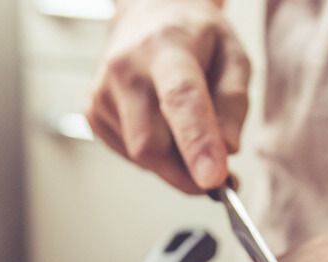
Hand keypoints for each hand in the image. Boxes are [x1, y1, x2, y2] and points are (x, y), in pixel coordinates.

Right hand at [88, 0, 249, 193]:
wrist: (147, 13)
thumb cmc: (194, 36)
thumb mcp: (233, 54)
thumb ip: (235, 101)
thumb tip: (228, 150)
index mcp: (165, 47)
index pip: (180, 99)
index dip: (197, 142)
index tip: (214, 178)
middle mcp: (125, 69)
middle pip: (151, 143)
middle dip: (187, 173)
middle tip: (219, 176)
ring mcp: (102, 92)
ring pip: (141, 156)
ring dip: (173, 161)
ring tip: (187, 128)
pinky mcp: (93, 112)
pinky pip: (130, 154)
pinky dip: (154, 154)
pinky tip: (161, 123)